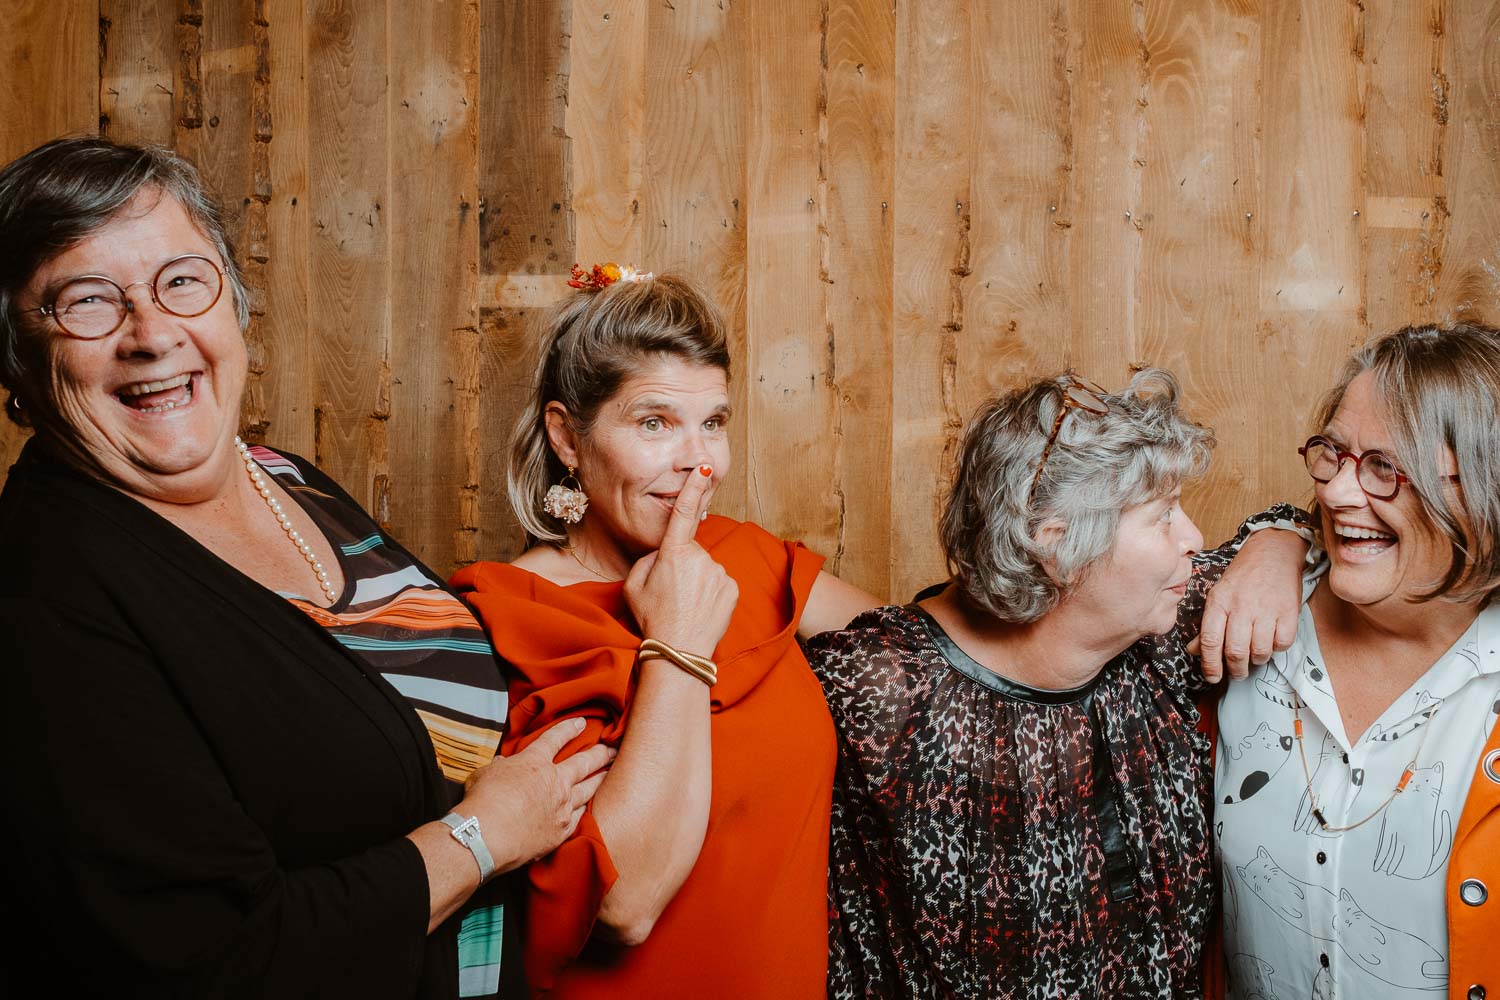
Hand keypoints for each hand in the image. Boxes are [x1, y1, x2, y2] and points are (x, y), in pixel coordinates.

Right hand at [461, 717, 613, 873]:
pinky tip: (591, 807)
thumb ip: (498, 768)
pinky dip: (586, 810)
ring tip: (610, 774)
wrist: (487, 835)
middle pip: (584, 762)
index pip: (556, 738)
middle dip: (601, 753)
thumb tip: (501, 764)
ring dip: (601, 779)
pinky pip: (580, 816)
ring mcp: (562, 806)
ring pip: (589, 789)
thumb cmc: (482, 801)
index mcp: (535, 762)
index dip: (569, 729)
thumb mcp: (485, 774)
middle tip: (612, 748)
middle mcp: (555, 781)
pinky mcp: (562, 831)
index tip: (581, 723)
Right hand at [624, 464, 737, 656]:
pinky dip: (711, 593)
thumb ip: (649, 558)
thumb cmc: (652, 618)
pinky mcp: (733, 588)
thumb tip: (665, 552)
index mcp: (673, 552)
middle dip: (681, 564)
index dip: (693, 488)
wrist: (680, 652)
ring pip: (706, 568)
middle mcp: (700, 558)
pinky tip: (701, 609)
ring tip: (685, 605)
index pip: (684, 513)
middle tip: (670, 592)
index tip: (704, 467)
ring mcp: (719, 573)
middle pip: (690, 551)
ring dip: (697, 581)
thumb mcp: (634, 584)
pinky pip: (719, 582)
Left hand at [1190, 529, 1306, 681]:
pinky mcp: (1289, 612)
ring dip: (1256, 661)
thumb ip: (1207, 624)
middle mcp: (1242, 606)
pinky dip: (1276, 648)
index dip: (1210, 664)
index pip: (1210, 640)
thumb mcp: (1218, 595)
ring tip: (1254, 656)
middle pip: (1235, 651)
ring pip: (1259, 651)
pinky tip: (1271, 640)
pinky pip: (1282, 643)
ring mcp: (1267, 610)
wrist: (1274, 553)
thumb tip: (1195, 650)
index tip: (1212, 677)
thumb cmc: (1243, 577)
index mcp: (1219, 602)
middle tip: (1236, 674)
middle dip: (1235, 670)